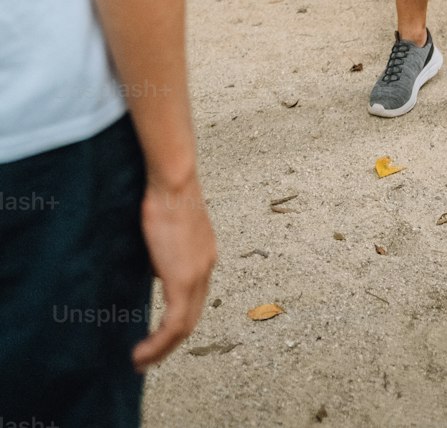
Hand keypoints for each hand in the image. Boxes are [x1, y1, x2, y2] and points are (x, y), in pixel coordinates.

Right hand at [132, 176, 216, 370]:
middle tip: (149, 357)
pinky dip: (159, 342)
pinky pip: (174, 323)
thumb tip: (155, 270)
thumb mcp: (166, 229)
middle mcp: (206, 267)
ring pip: (185, 326)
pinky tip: (142, 352)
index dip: (177, 319)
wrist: (173, 181)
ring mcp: (198, 274)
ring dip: (163, 349)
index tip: (159, 333)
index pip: (195, 297)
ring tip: (142, 362)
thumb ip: (164, 253)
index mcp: (204, 255)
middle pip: (193, 317)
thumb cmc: (164, 195)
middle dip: (170, 342)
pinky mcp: (183, 279)